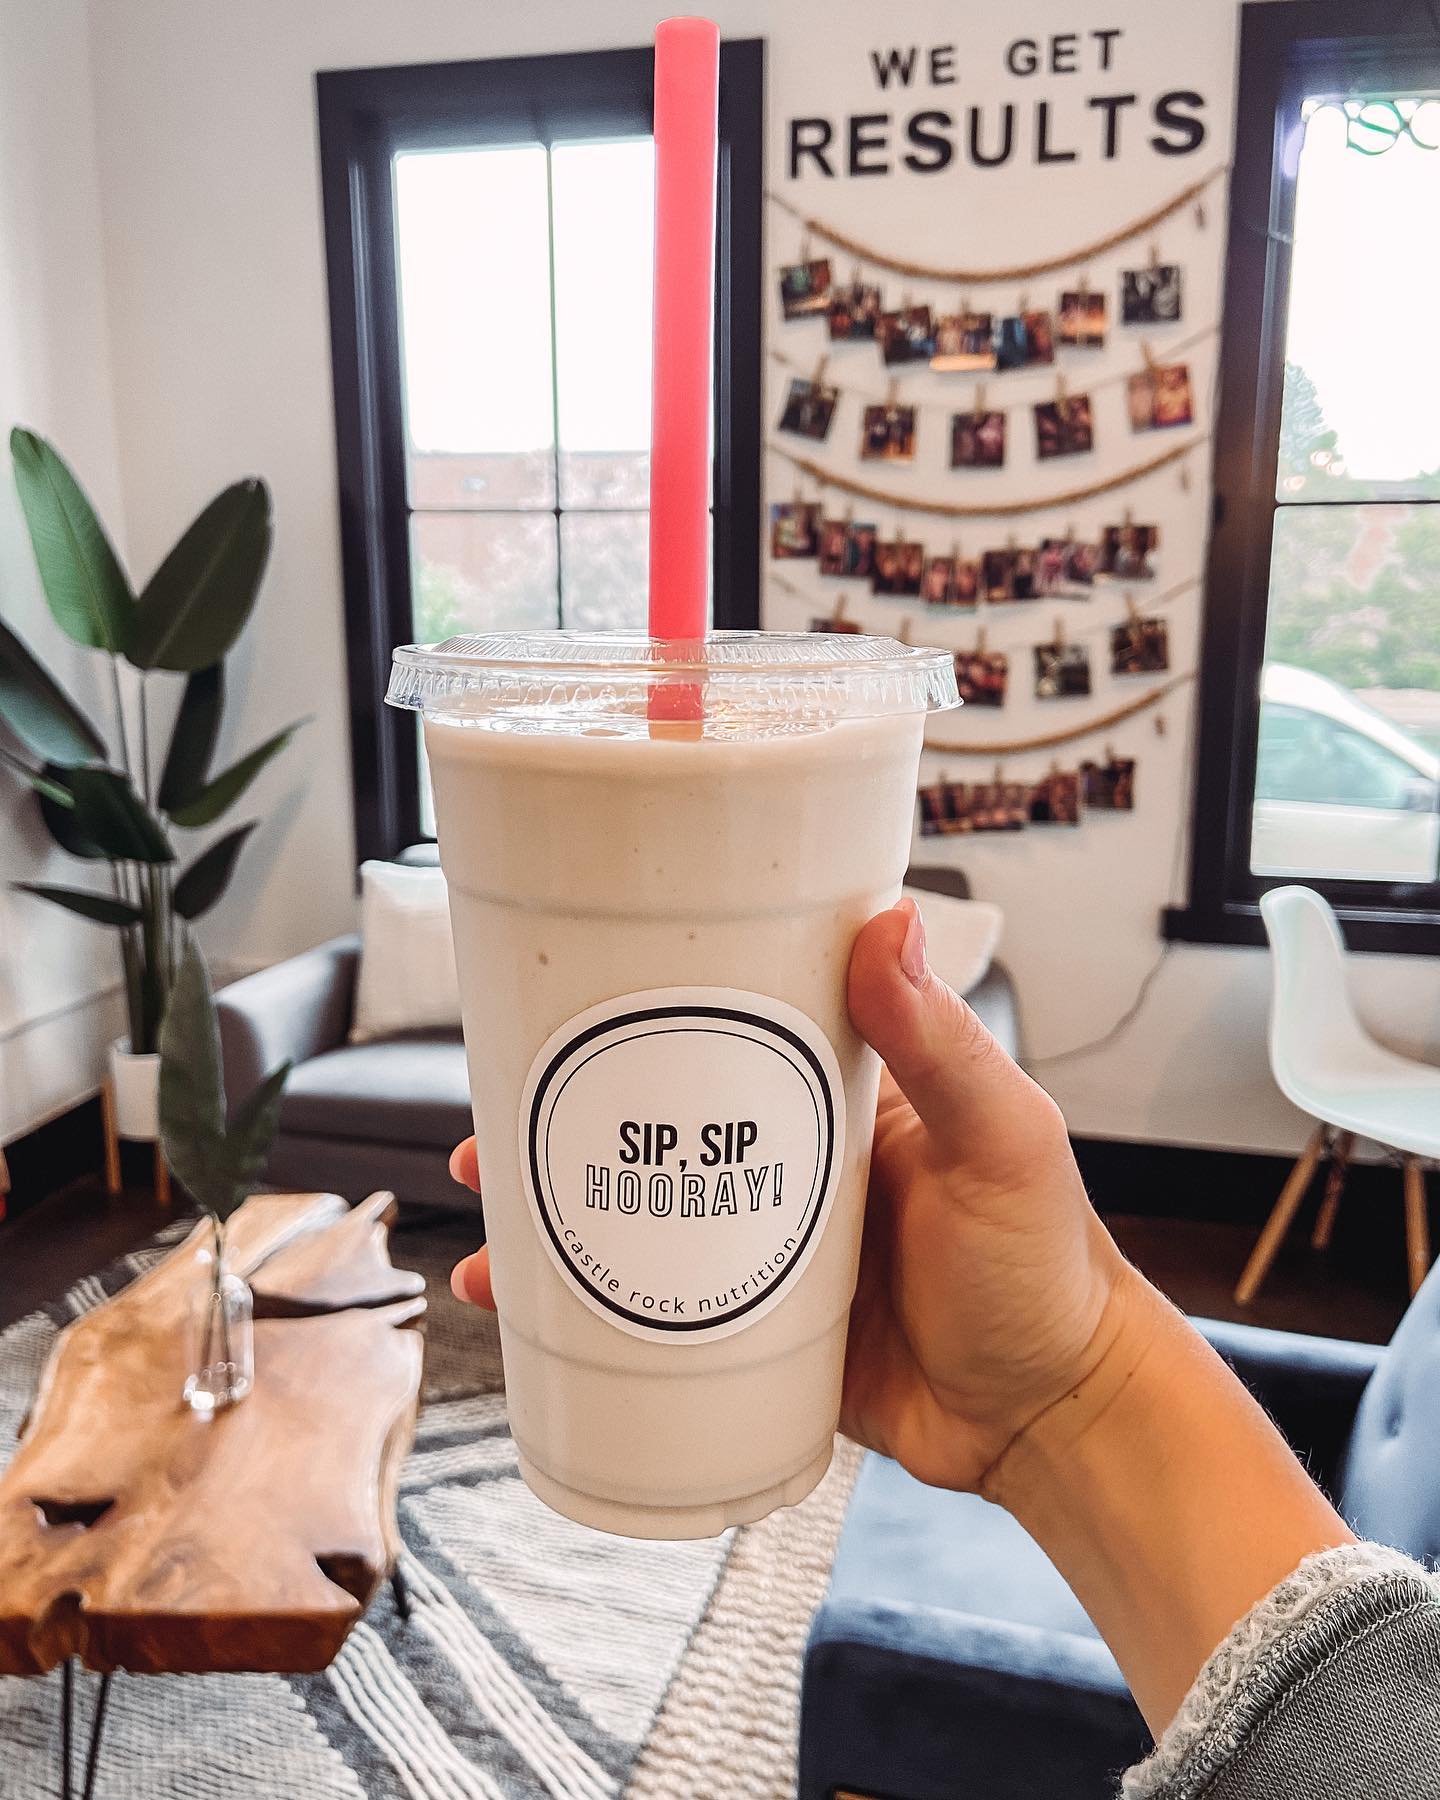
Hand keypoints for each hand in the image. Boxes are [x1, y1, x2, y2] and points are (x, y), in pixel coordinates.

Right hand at [449, 897, 1128, 1494]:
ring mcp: (769, 1254)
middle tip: (495, 1117)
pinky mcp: (756, 1337)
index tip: (574, 995)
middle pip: (661, 1123)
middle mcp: (794, 1165)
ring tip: (490, 1213)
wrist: (1052, 1421)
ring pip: (642, 1216)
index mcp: (844, 1099)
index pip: (736, 1028)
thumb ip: (942, 1044)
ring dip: (558, 1209)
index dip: (652, 1012)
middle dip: (571, 1117)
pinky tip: (524, 1317)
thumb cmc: (1047, 1272)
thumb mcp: (1001, 1141)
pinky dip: (583, 1315)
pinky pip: (655, 1314)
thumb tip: (889, 923)